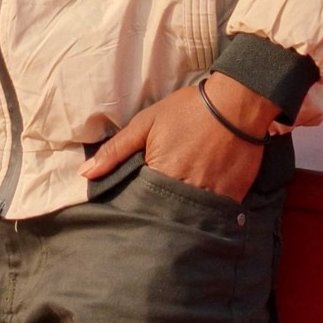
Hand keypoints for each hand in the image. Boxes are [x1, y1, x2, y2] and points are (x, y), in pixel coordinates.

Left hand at [80, 75, 278, 203]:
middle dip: (161, 217)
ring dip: (184, 219)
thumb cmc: (188, 109)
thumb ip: (116, 150)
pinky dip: (208, 215)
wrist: (236, 102)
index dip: (139, 207)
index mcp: (161, 173)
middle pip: (167, 217)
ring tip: (178, 216)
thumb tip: (86, 174)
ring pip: (192, 220)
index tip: (137, 207)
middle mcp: (187, 189)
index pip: (142, 205)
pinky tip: (203, 209)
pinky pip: (217, 216)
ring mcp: (213, 195)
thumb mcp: (147, 123)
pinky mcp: (234, 196)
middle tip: (158, 214)